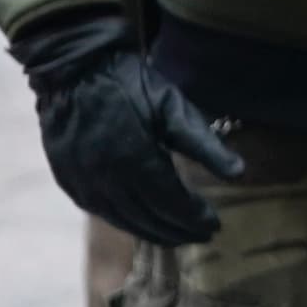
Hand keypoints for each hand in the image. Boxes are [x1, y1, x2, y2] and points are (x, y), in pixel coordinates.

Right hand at [15, 10, 248, 246]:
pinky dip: (123, 221)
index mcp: (136, 160)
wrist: (75, 69)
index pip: (171, 202)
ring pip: (122, 219)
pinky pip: (99, 211)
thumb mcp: (173, 107)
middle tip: (201, 237)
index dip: (194, 218)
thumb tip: (238, 174)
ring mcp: (83, 182)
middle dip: (177, 230)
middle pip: (147, 217)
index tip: (215, 225)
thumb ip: (204, 144)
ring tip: (175, 236)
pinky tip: (139, 223)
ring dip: (151, 231)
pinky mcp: (68, 180)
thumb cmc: (130, 84)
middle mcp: (107, 179)